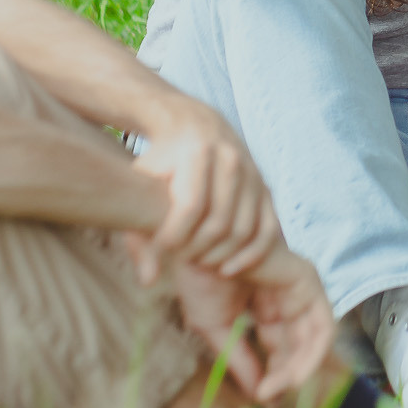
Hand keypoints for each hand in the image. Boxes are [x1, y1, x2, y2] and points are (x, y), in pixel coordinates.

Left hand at [124, 98, 280, 276]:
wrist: (193, 125)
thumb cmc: (161, 161)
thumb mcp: (142, 187)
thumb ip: (140, 235)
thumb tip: (148, 282)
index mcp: (198, 153)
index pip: (189, 208)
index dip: (173, 237)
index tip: (160, 248)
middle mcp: (230, 160)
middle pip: (218, 224)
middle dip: (197, 249)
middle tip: (180, 257)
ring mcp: (253, 174)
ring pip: (243, 230)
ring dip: (220, 255)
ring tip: (198, 261)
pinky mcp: (265, 187)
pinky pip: (267, 229)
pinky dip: (251, 255)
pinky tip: (228, 269)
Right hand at [174, 244, 335, 402]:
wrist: (192, 247)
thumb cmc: (198, 278)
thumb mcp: (217, 329)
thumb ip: (241, 361)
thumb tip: (260, 396)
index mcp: (268, 304)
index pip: (282, 348)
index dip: (276, 377)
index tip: (264, 403)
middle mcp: (289, 297)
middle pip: (300, 346)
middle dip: (287, 377)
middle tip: (269, 399)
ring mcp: (301, 286)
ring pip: (315, 341)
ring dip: (298, 371)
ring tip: (274, 391)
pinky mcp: (308, 280)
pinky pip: (322, 325)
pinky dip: (310, 355)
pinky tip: (288, 375)